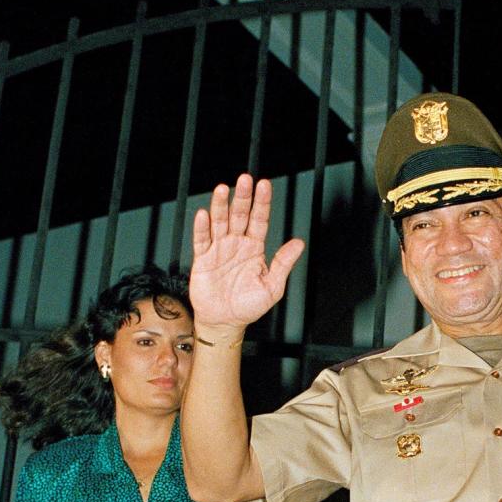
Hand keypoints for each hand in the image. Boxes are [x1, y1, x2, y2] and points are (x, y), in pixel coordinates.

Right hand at [190, 174, 304, 328]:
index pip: (260, 220)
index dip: (262, 203)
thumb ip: (283, 263)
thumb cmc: (248, 306)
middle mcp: (237, 244)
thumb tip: (299, 243)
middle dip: (242, 197)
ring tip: (222, 189)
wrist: (226, 322)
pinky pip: (202, 240)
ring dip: (220, 206)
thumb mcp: (273, 286)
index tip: (264, 185)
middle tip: (244, 180)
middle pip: (240, 215)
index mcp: (255, 248)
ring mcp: (219, 250)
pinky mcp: (203, 259)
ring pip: (220, 222)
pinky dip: (202, 228)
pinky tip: (204, 215)